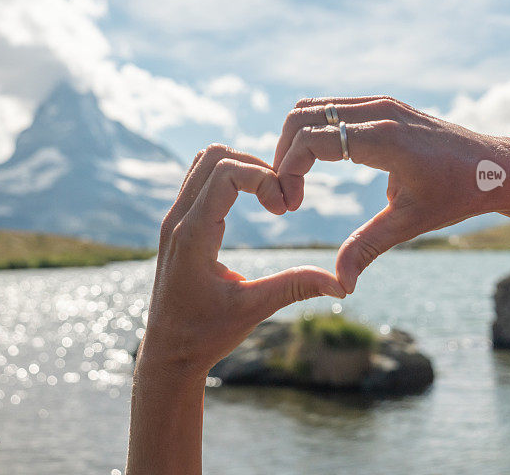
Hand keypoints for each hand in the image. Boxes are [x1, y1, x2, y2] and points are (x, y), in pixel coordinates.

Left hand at [140, 144, 345, 377]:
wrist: (168, 354)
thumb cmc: (205, 336)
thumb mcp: (254, 310)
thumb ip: (295, 287)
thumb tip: (342, 284)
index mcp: (192, 236)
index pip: (225, 173)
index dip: (262, 178)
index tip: (284, 209)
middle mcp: (177, 220)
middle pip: (213, 155)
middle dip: (255, 166)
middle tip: (280, 198)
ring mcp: (173, 219)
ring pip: (203, 162)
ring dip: (241, 167)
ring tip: (269, 196)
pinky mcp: (178, 224)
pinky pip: (200, 179)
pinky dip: (230, 178)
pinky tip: (253, 202)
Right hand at [274, 96, 509, 292]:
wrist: (494, 167)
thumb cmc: (457, 194)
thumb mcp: (411, 223)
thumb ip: (368, 247)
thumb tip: (340, 284)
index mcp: (384, 138)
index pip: (312, 138)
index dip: (289, 170)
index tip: (292, 204)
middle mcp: (378, 111)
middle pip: (302, 116)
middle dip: (283, 155)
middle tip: (287, 194)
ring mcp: (380, 103)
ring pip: (313, 107)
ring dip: (294, 141)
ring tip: (296, 180)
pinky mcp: (381, 105)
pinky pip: (331, 108)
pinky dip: (313, 132)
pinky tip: (317, 165)